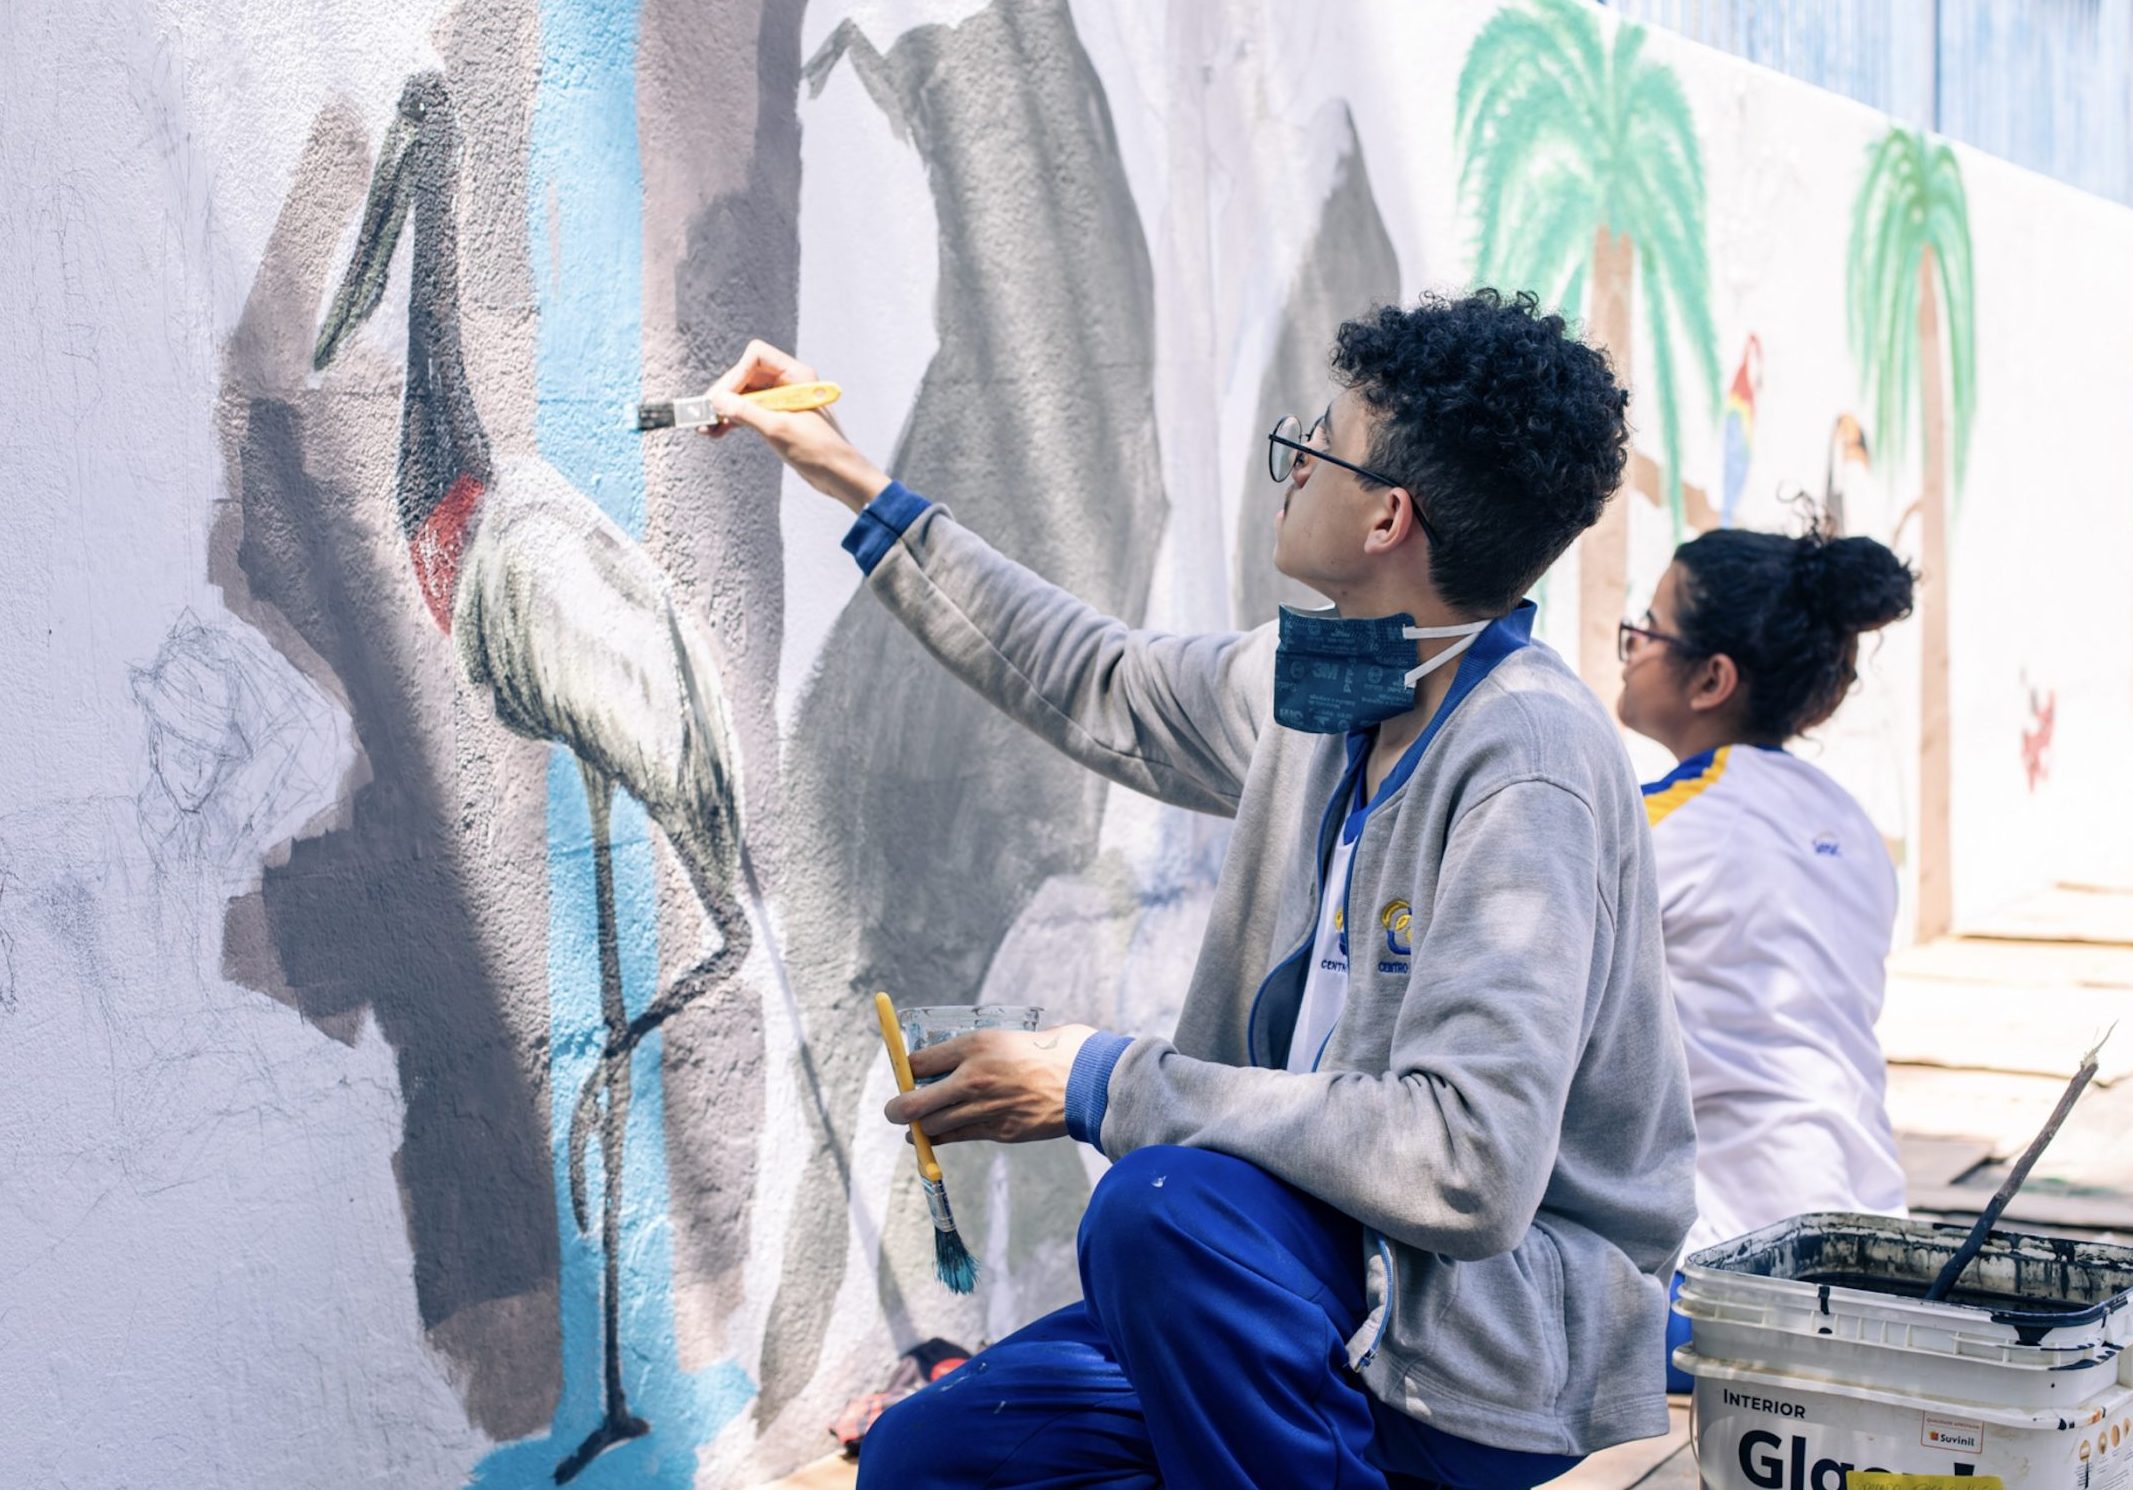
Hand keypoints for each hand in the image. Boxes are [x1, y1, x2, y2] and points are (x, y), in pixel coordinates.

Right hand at [701, 339, 890, 513]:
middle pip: (745, 375)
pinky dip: (732, 420)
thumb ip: (745, 412)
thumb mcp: (777, 429)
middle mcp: (788, 382)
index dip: (736, 374)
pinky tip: (714, 432)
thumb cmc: (818, 450)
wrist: (839, 475)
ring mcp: (781, 400)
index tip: (723, 399)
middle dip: (724, 394)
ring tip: (704, 426)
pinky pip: (748, 412)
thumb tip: (717, 400)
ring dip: (723, 410)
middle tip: (704, 414)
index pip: (756, 356)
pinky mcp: (777, 418)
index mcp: (796, 375)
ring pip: (743, 395)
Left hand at [886, 1025, 1099, 1144]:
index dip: (906, 1070)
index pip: (918, 1061)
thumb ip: (977, 1050)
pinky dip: (942, 1139)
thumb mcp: (1008, 1037)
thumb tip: (949, 1061)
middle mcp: (973, 1077)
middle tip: (894, 1109)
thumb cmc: (1052, 1051)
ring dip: (919, 1128)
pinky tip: (934, 1138)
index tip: (907, 1073)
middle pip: (913, 1101)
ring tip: (913, 1125)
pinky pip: (958, 1138)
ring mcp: (984, 1108)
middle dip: (897, 1108)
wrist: (1087, 1080)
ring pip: (931, 1126)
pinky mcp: (998, 1131)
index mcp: (975, 1045)